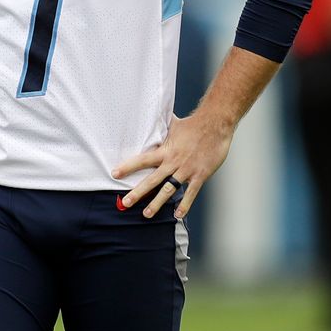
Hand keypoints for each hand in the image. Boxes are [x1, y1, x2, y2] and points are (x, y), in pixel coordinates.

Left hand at [112, 111, 235, 220]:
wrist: (215, 124)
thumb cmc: (194, 124)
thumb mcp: (173, 124)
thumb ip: (160, 126)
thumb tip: (149, 116)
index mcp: (165, 151)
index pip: (142, 160)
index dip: (128, 167)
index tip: (115, 174)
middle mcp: (173, 162)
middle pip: (152, 180)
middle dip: (138, 192)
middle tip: (125, 203)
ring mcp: (187, 170)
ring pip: (168, 190)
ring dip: (157, 203)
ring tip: (146, 214)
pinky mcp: (200, 175)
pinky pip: (191, 193)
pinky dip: (185, 205)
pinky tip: (178, 215)